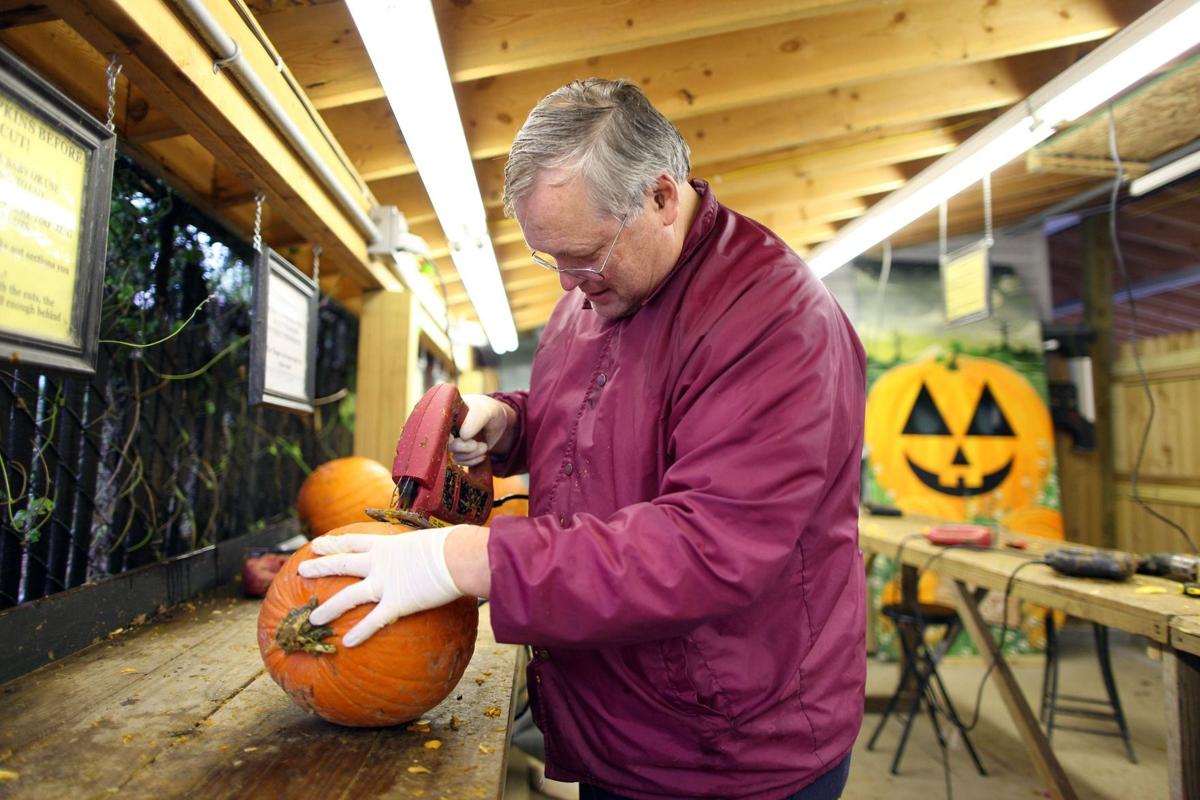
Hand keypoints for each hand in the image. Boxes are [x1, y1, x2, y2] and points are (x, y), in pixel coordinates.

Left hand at [297, 528, 462, 646]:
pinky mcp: (397, 602)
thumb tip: (434, 551)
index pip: (354, 541)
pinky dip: (360, 632)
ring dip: (329, 608)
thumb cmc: (453, 547)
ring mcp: (385, 583)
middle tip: (301, 569)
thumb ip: (423, 549)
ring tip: (312, 619)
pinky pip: (374, 620)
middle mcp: (380, 562)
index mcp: (388, 545)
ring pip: (349, 595)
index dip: (334, 543)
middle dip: (320, 566)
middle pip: (343, 563)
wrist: (458, 557)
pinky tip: (347, 644)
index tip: (317, 545)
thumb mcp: (432, 541)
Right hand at [448, 394, 511, 465]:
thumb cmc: (490, 411)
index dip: (445, 435)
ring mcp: (452, 440)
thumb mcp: (485, 411)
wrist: (499, 422)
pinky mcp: (459, 451)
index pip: (437, 425)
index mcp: (447, 411)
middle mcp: (446, 426)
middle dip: (460, 447)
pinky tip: (482, 455)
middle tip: (475, 444)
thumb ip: (475, 420)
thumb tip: (463, 436)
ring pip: (452, 454)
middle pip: (443, 442)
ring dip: (469, 455)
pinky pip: (459, 461)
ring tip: (484, 446)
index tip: (459, 438)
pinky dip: (471, 461)